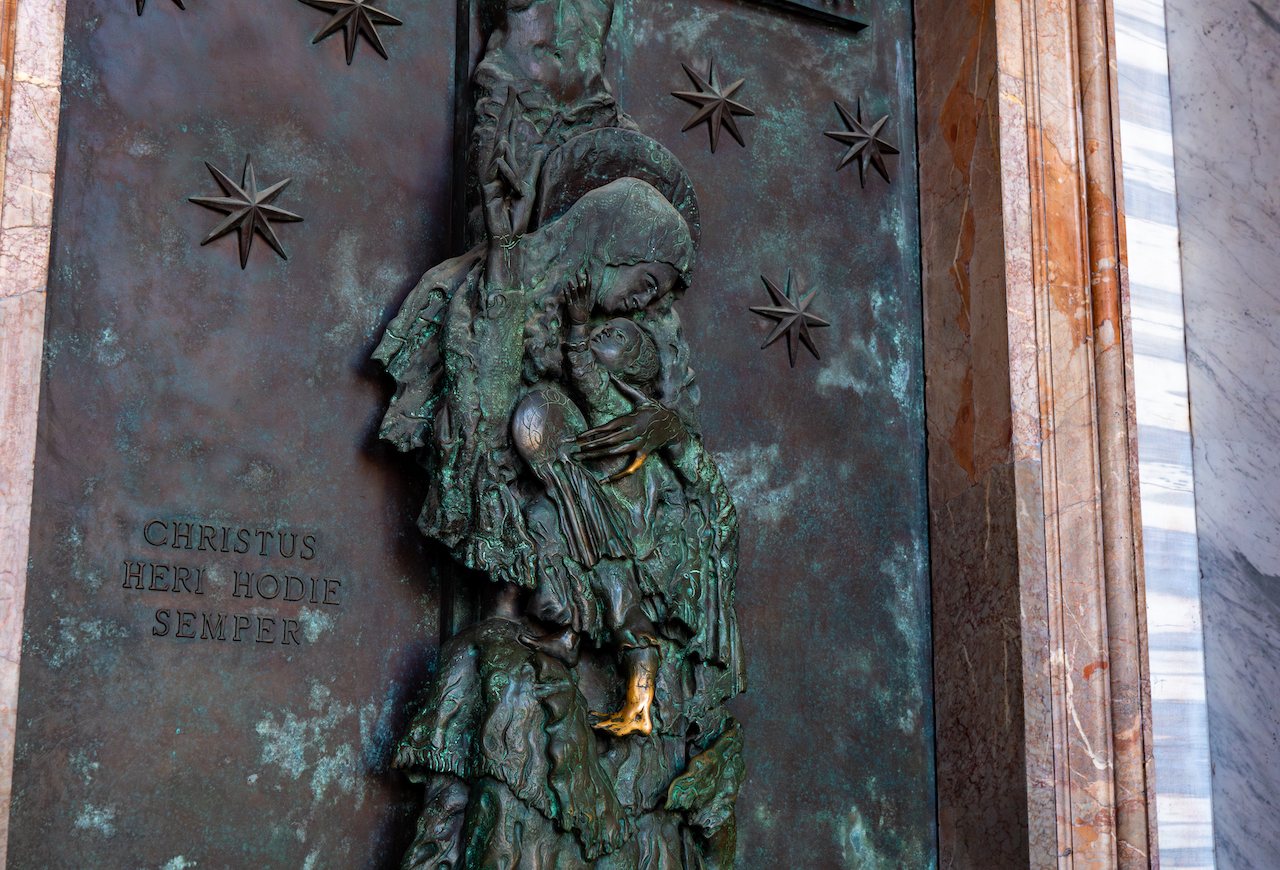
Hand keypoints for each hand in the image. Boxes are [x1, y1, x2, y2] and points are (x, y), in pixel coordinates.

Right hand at [482, 87, 545, 239]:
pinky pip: (494, 172)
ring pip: (497, 153)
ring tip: (511, 113)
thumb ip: (531, 170)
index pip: (508, 134)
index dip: (511, 115)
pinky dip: (500, 159)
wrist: (510, 236)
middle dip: (506, 113)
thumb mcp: (529, 188)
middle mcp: (495, 169)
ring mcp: (490, 180)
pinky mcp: (488, 193)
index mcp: (505, 166)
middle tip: (510, 90)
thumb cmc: (517, 214)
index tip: (514, 94)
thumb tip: (536, 151)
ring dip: (503, 131)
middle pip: (501, 135)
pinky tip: (504, 145)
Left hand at [566, 270, 591, 325]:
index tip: (586, 269)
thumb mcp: (586, 304)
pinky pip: (567, 297)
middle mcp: (582, 299)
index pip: (589, 284)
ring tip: (569, 280)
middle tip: (576, 272)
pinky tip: (564, 288)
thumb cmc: (583, 314)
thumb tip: (583, 286)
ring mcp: (576, 303)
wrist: (580, 324)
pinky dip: (566, 292)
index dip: (588, 276)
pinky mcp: (570, 306)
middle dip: (579, 277)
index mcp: (587, 298)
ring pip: (574, 290)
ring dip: (571, 284)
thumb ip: (585, 296)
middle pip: (581, 285)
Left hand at [572, 380, 688, 480]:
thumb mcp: (641, 397)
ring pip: (614, 453)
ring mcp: (638, 445)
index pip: (607, 427)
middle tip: (572, 449)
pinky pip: (630, 468)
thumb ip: (624, 386)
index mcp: (630, 419)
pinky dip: (617, 476)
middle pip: (607, 441)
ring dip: (596, 456)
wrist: (674, 426)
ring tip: (580, 457)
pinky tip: (603, 481)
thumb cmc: (655, 409)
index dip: (591, 432)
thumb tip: (611, 375)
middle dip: (588, 445)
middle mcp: (633, 433)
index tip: (577, 437)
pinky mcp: (642, 454)